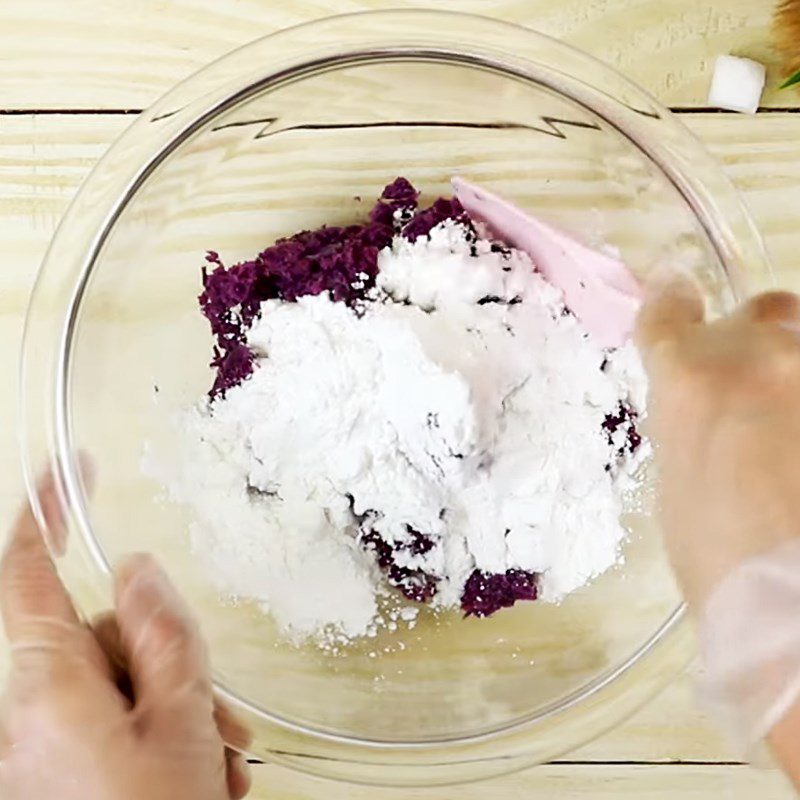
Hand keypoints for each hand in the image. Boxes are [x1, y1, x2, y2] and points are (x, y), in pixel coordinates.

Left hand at [0, 473, 252, 799]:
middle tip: (209, 705)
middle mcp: (27, 713)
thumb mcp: (178, 721)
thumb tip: (137, 569)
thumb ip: (160, 632)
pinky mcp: (51, 776)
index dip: (49, 512)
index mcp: (46, 686)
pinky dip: (151, 736)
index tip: (73, 470)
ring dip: (169, 707)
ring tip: (211, 755)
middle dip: (162, 656)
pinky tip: (191, 772)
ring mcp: (36, 749)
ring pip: (111, 686)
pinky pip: (101, 727)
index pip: (30, 572)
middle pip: (97, 637)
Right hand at [638, 277, 799, 776]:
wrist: (787, 593)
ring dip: (794, 377)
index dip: (667, 301)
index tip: (672, 291)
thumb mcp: (675, 478)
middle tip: (761, 377)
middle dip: (759, 334)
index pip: (665, 311)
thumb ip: (689, 422)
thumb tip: (705, 410)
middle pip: (765, 309)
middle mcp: (754, 353)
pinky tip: (795, 451)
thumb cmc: (712, 551)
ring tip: (787, 431)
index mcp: (687, 374)